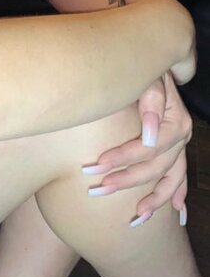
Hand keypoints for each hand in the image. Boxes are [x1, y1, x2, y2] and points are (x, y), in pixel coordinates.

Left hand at [82, 70, 191, 223]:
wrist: (147, 57)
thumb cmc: (139, 67)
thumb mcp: (145, 76)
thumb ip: (150, 99)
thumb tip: (148, 133)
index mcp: (175, 119)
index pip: (148, 147)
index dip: (122, 157)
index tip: (95, 166)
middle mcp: (182, 134)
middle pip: (155, 166)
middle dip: (125, 181)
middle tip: (97, 191)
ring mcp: (181, 144)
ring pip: (171, 178)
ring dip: (153, 200)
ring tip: (136, 219)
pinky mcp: (176, 148)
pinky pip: (181, 177)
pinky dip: (177, 194)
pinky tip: (176, 215)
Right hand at [105, 0, 196, 83]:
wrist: (160, 26)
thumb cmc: (145, 6)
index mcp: (173, 16)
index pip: (173, 26)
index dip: (163, 31)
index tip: (149, 36)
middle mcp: (182, 36)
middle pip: (177, 48)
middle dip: (166, 52)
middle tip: (148, 55)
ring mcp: (183, 54)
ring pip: (175, 65)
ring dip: (165, 68)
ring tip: (146, 70)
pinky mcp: (180, 70)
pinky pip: (174, 77)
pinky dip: (164, 79)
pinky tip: (150, 80)